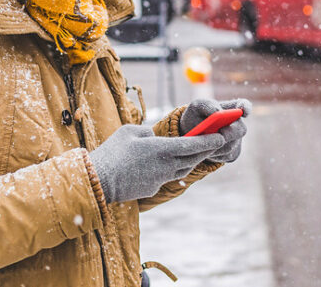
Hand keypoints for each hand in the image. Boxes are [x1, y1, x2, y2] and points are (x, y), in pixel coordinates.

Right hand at [88, 124, 223, 202]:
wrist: (99, 182)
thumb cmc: (112, 152)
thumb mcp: (129, 132)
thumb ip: (147, 131)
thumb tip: (155, 134)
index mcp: (160, 148)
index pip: (192, 144)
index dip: (208, 140)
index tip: (220, 136)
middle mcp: (165, 165)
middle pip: (193, 158)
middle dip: (205, 150)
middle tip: (215, 142)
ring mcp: (160, 179)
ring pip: (183, 169)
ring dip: (192, 160)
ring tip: (196, 152)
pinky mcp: (153, 189)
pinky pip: (168, 177)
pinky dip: (171, 169)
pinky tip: (167, 164)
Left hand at [179, 98, 250, 162]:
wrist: (191, 136)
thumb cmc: (196, 117)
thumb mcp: (197, 107)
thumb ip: (207, 105)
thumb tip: (217, 112)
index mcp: (231, 109)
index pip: (244, 105)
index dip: (246, 108)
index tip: (243, 111)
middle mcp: (238, 124)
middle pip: (241, 129)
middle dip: (231, 132)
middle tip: (221, 132)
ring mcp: (237, 140)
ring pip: (231, 145)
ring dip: (216, 144)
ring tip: (203, 141)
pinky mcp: (232, 153)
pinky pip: (226, 156)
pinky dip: (214, 154)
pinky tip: (205, 149)